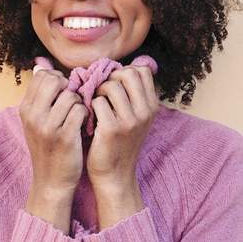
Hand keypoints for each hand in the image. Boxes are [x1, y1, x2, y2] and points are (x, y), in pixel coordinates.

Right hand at [19, 68, 86, 193]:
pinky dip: (86, 114)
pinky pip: (80, 110)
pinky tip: (84, 124)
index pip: (42, 76)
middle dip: (68, 87)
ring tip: (78, 115)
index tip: (63, 93)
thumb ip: (40, 94)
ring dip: (79, 103)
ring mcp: (48, 127)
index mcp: (25, 109)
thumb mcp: (36, 120)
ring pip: (71, 95)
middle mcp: (33, 116)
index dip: (58, 80)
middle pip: (55, 80)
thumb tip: (41, 65)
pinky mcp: (65, 137)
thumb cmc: (48, 147)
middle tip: (73, 101)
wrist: (51, 181)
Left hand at [86, 65, 159, 191]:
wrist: (114, 174)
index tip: (115, 84)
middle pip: (128, 73)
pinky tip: (90, 116)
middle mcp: (145, 112)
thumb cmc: (120, 142)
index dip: (124, 71)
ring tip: (96, 104)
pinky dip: (90, 105)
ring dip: (98, 91)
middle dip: (111, 78)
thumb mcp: (137, 118)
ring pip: (111, 85)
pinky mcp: (112, 129)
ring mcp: (130, 121)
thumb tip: (125, 67)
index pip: (142, 70)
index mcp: (152, 106)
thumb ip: (134, 95)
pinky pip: (98, 101)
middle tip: (103, 93)